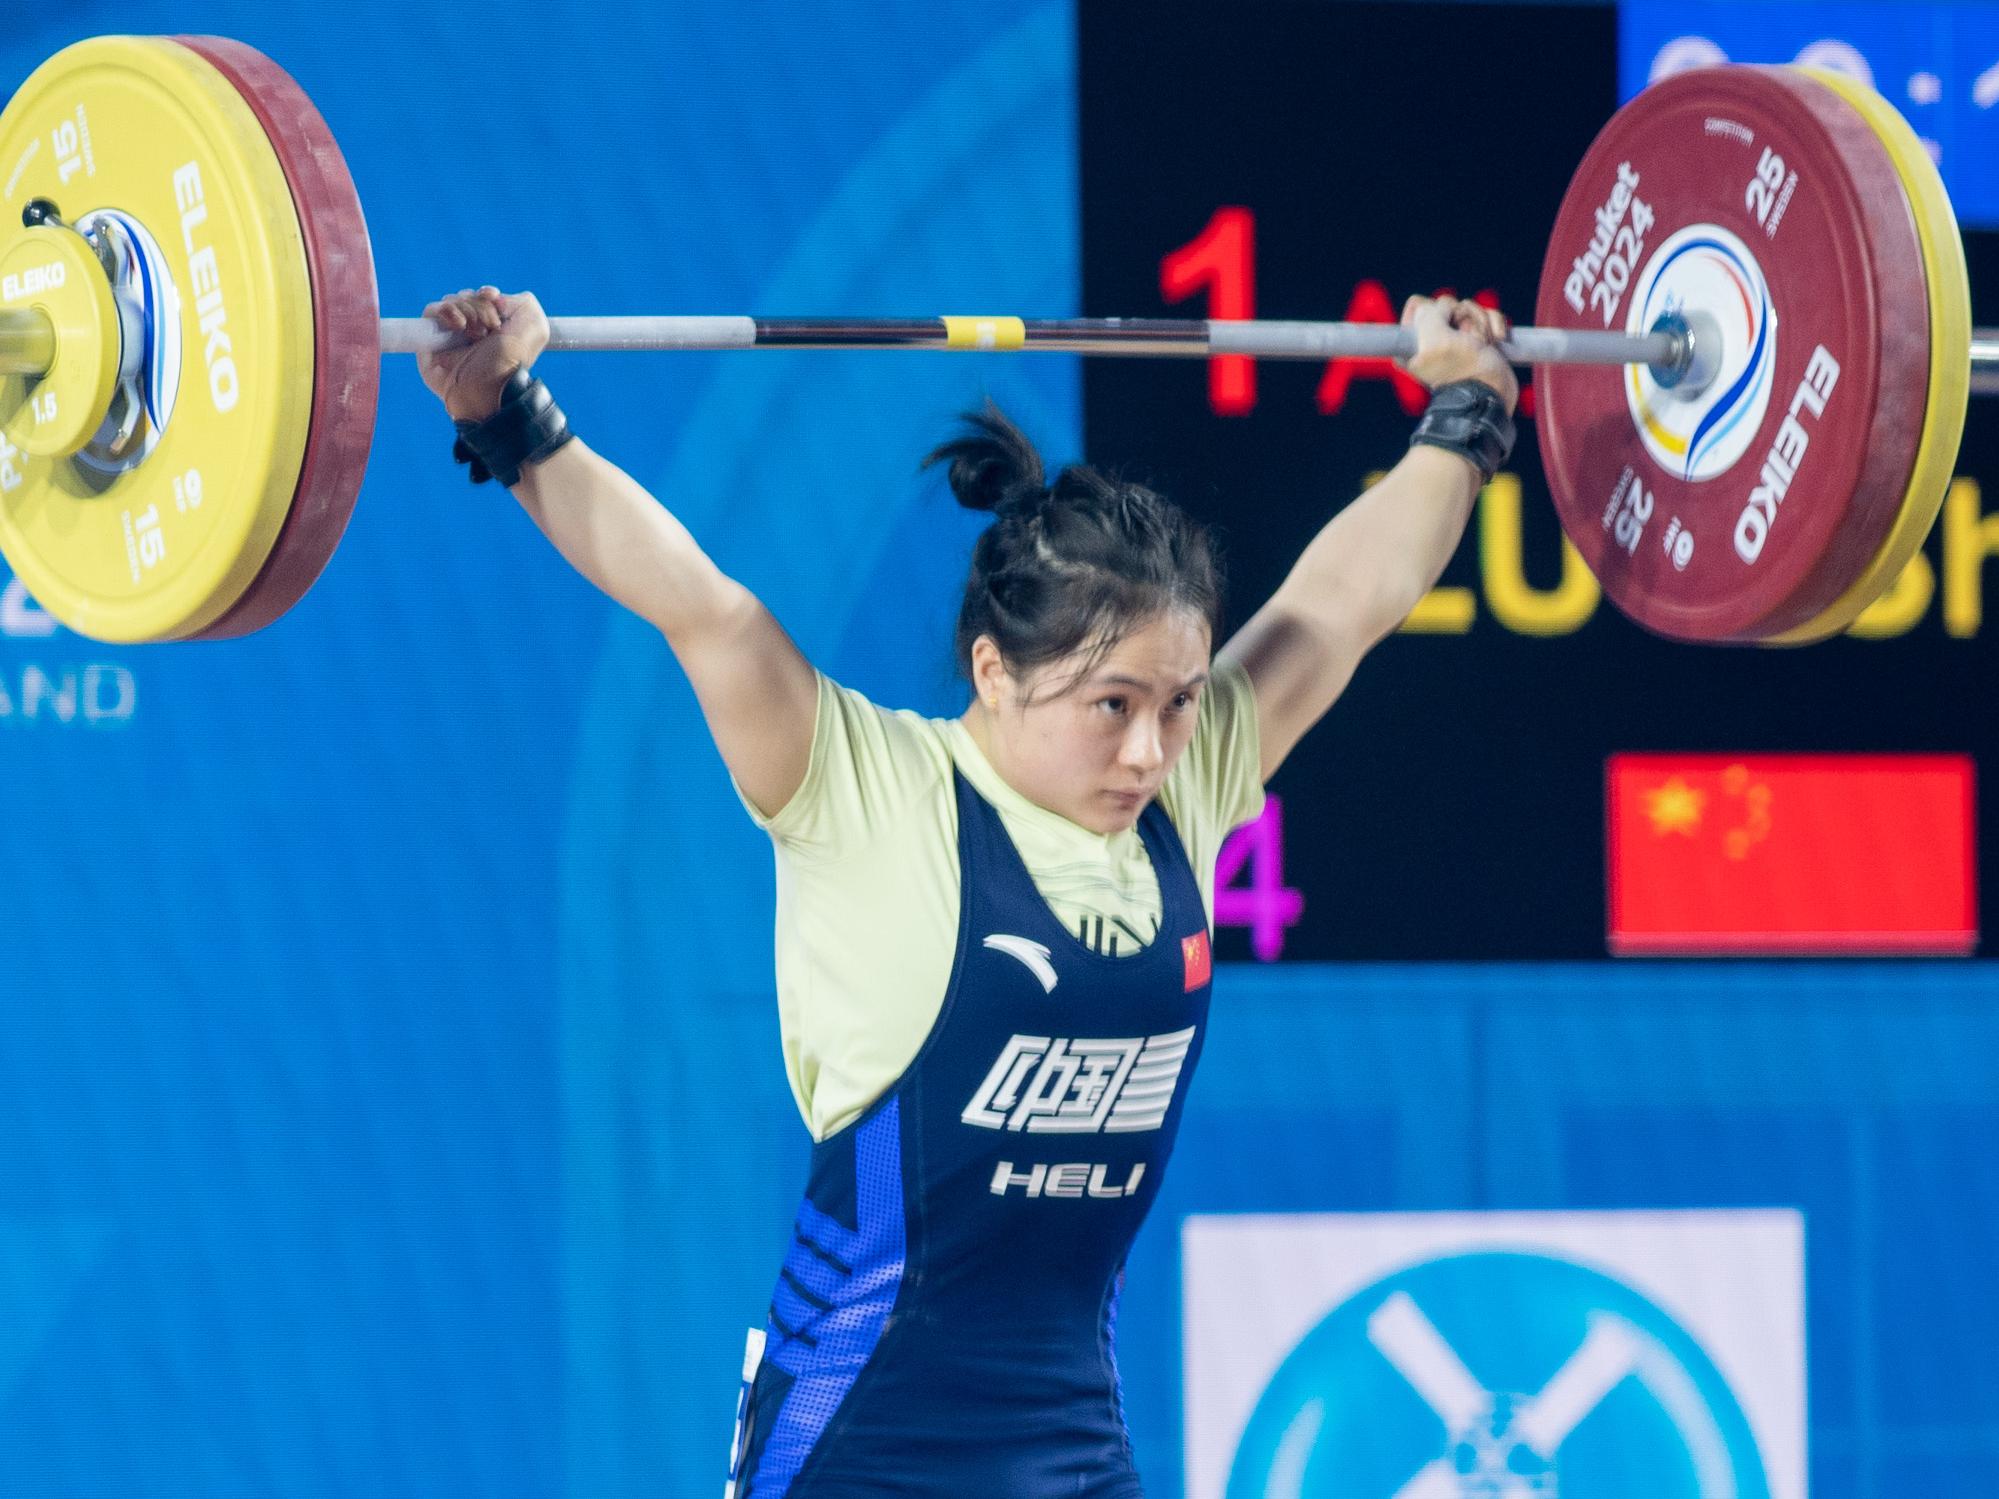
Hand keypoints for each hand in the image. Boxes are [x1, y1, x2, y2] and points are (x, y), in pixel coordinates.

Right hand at [418, 287, 550, 421]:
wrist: (492, 385)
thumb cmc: (513, 361)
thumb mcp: (535, 326)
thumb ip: (523, 301)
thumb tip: (495, 297)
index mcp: (494, 330)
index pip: (482, 298)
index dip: (487, 294)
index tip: (495, 299)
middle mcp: (471, 333)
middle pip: (465, 298)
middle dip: (479, 305)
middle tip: (490, 326)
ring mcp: (450, 338)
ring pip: (449, 302)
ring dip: (465, 309)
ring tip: (477, 331)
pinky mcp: (429, 344)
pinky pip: (430, 312)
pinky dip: (444, 311)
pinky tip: (459, 325)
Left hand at [1396, 295, 1518, 414]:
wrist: (1490, 392)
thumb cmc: (1460, 367)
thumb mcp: (1434, 337)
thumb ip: (1429, 313)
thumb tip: (1443, 306)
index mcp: (1411, 341)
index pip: (1418, 304)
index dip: (1434, 310)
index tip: (1441, 326)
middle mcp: (1430, 339)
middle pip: (1447, 303)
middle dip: (1463, 315)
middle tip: (1465, 338)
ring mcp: (1456, 339)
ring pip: (1469, 308)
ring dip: (1481, 322)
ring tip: (1482, 343)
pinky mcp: (1479, 340)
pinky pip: (1488, 315)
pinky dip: (1495, 324)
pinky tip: (1497, 341)